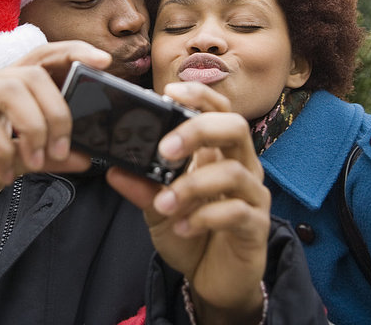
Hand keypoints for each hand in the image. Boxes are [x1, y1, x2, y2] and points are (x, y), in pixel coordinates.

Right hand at [0, 41, 110, 235]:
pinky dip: (2, 150)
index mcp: (3, 85)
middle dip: (58, 112)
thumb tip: (86, 157)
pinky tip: (3, 174)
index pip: (43, 55)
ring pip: (10, 91)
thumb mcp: (15, 162)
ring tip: (36, 162)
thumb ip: (48, 155)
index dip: (74, 52)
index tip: (105, 62)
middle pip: (34, 74)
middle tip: (62, 149)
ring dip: (33, 129)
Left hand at [107, 81, 269, 323]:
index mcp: (217, 152)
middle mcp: (240, 166)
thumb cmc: (189, 233)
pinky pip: (237, 211)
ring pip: (233, 171)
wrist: (211, 279)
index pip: (217, 110)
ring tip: (164, 203)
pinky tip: (182, 228)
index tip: (170, 92)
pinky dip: (205, 217)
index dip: (199, 94)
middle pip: (235, 127)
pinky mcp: (256, 225)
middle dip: (198, 130)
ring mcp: (252, 194)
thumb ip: (140, 186)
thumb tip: (113, 168)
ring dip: (193, 185)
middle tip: (165, 150)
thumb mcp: (156, 208)